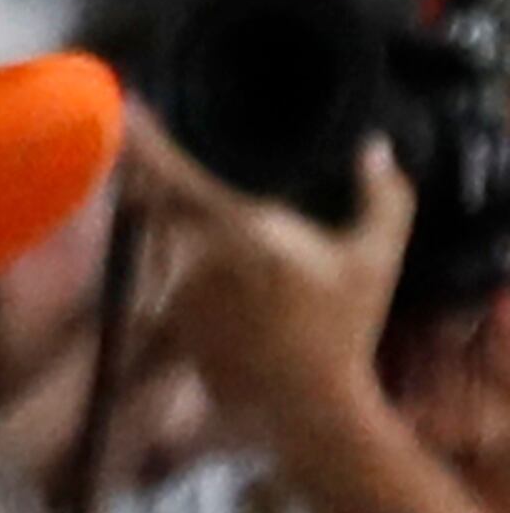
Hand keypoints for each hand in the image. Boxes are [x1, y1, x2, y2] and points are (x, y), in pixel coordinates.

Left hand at [116, 95, 413, 451]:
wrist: (312, 408)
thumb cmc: (344, 330)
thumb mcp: (375, 260)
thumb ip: (383, 198)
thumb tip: (375, 147)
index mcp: (241, 230)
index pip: (177, 175)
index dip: (148, 139)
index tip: (129, 104)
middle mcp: (198, 257)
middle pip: (160, 202)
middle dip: (154, 181)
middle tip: (163, 165)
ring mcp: (180, 293)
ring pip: (162, 241)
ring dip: (171, 230)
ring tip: (196, 233)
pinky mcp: (174, 323)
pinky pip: (166, 281)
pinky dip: (179, 271)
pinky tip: (211, 284)